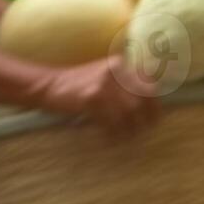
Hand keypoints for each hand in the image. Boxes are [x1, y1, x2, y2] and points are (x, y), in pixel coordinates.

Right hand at [32, 55, 160, 135]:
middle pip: (142, 100)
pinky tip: (109, 138)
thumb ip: (124, 85)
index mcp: (120, 65)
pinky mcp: (91, 98)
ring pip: (128, 113)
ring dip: (129, 130)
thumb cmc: (79, 85)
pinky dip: (112, 134)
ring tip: (125, 139)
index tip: (153, 120)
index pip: (148, 86)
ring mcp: (102, 84)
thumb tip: (149, 106)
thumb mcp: (104, 76)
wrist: (49, 85)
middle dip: (145, 120)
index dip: (154, 106)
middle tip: (141, 133)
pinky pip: (110, 121)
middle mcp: (114, 71)